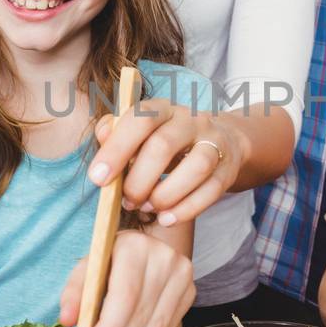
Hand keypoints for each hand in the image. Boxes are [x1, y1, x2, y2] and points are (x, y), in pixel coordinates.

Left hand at [59, 229, 194, 326]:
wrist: (145, 249)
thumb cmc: (110, 260)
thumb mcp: (87, 268)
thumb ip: (75, 292)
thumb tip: (68, 321)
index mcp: (135, 248)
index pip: (125, 296)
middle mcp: (165, 260)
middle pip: (141, 317)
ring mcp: (182, 278)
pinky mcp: (189, 295)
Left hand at [89, 101, 242, 225]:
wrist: (220, 142)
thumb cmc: (167, 140)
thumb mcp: (141, 132)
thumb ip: (116, 132)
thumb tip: (103, 136)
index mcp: (163, 108)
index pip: (140, 120)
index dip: (116, 149)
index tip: (98, 178)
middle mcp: (191, 121)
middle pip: (164, 146)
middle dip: (139, 179)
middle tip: (127, 200)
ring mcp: (214, 144)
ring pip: (196, 167)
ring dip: (166, 195)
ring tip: (147, 207)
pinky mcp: (227, 169)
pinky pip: (211, 191)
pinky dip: (187, 209)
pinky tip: (167, 218)